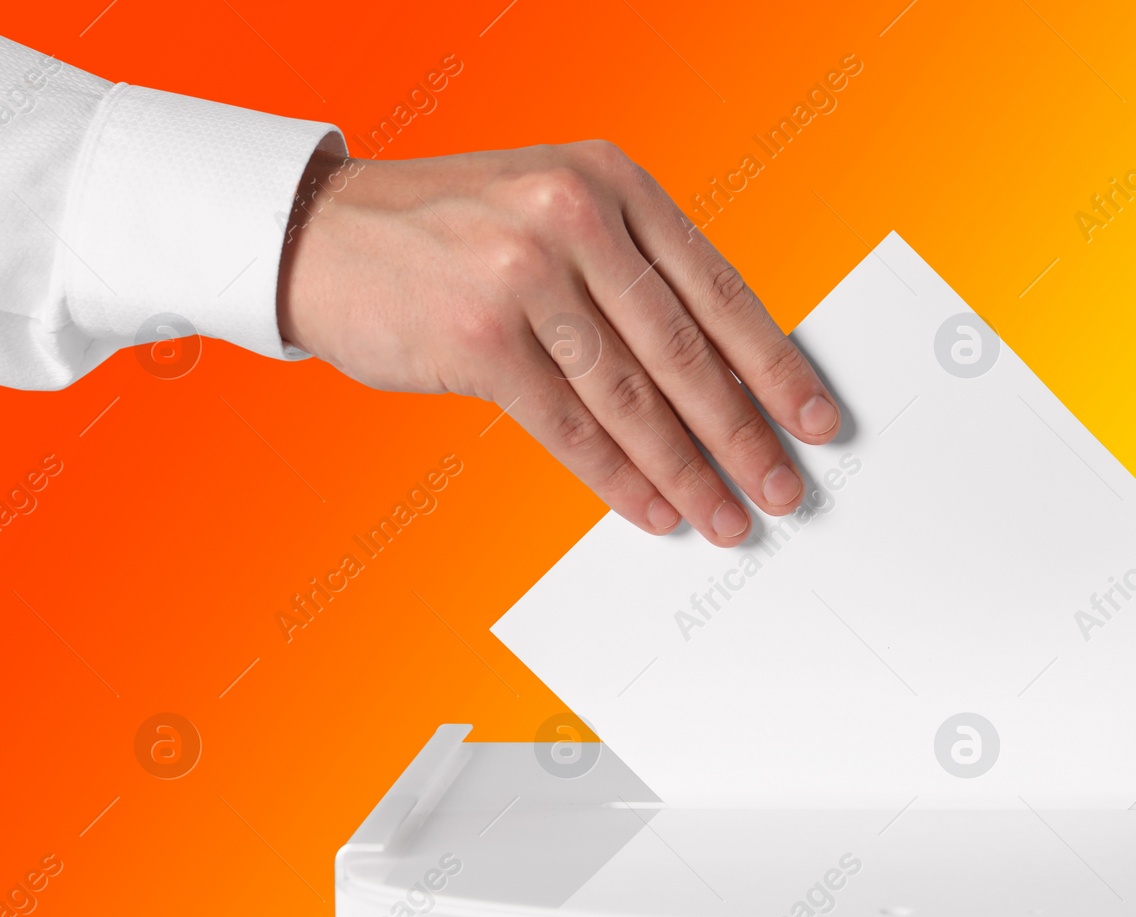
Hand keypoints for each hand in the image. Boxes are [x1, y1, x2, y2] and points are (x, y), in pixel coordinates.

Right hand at [276, 141, 841, 545]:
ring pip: (632, 397)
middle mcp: (578, 217)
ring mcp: (526, 275)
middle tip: (781, 486)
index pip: (718, 287)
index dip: (774, 364)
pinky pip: (569, 427)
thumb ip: (631, 270)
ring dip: (686, 470)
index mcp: (613, 181)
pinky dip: (616, 477)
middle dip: (743, 432)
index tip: (814, 417)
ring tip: (724, 516)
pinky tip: (652, 509)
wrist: (321, 232)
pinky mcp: (481, 339)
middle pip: (685, 350)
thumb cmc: (453, 230)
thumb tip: (718, 375)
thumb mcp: (555, 207)